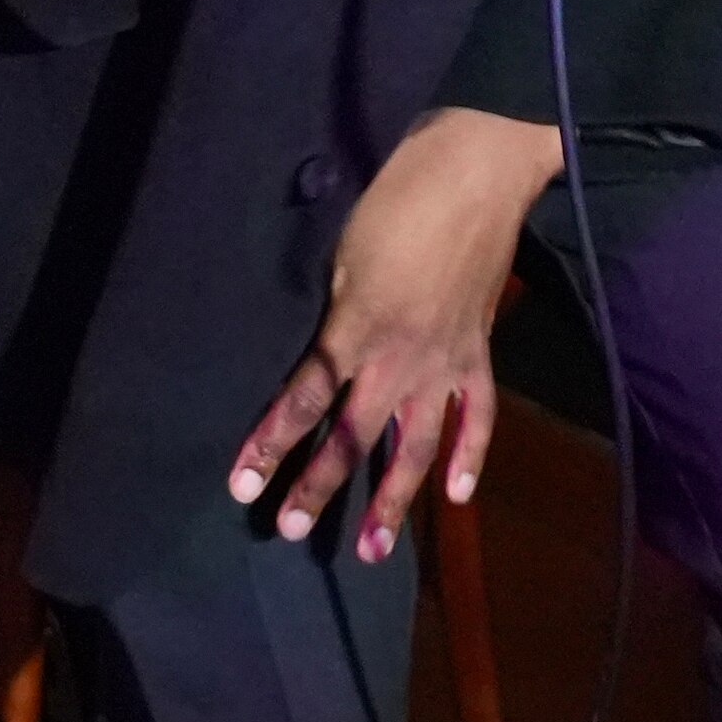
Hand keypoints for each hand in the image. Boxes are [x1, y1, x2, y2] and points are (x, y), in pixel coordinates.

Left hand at [228, 102, 561, 557]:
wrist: (475, 174)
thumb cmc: (397, 200)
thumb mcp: (343, 253)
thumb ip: (333, 315)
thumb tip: (319, 356)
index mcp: (357, 328)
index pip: (304, 399)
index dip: (271, 443)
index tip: (242, 482)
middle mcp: (400, 358)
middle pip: (354, 436)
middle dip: (320, 486)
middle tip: (291, 528)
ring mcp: (446, 362)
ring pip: (416, 445)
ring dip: (394, 499)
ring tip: (372, 547)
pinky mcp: (479, 353)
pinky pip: (476, 417)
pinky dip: (471, 456)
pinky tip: (457, 495)